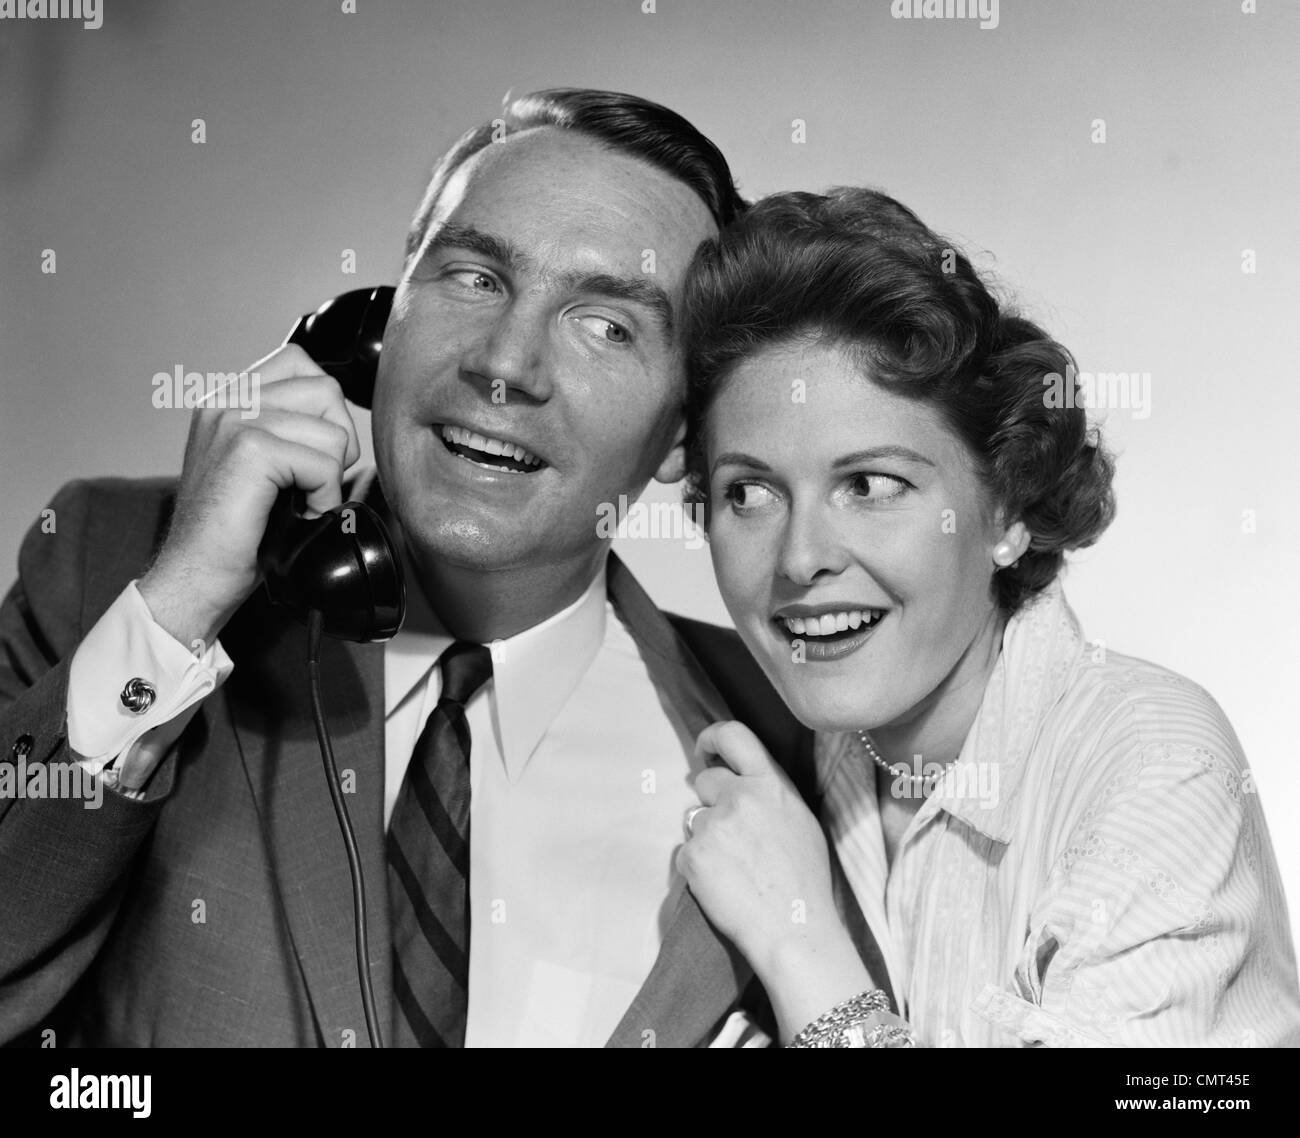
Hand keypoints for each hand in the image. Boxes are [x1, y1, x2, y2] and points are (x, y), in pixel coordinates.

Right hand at [138, 345, 360, 647]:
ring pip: (331, 429)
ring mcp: (234, 419)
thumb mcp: (264, 467)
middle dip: (338, 441)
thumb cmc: (236, 532)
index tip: (313, 455)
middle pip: (326, 389)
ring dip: (331, 475)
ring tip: (302, 501)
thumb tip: (347, 421)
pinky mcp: (248, 449)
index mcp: (228, 397)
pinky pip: (323, 463)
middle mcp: (227, 399)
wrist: (194, 576)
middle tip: (314, 483)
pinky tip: (300, 515)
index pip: (302, 363)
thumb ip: (291, 430)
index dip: (327, 410)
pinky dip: (324, 497)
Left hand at [678, 721, 876, 1040]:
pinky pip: (685, 852)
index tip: (704, 750)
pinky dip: (697, 867)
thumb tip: (742, 779)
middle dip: (711, 802)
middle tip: (730, 834)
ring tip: (735, 868)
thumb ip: (769, 792)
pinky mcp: (693, 854)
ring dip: (706, 838)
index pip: (734, 735)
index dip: (712, 738)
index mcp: (770, 784)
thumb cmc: (804, 880)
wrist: (794, 928)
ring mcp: (713, 824)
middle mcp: (740, 796)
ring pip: (694, 820)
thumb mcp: (800, 819)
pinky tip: (723, 884)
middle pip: (705, 781)